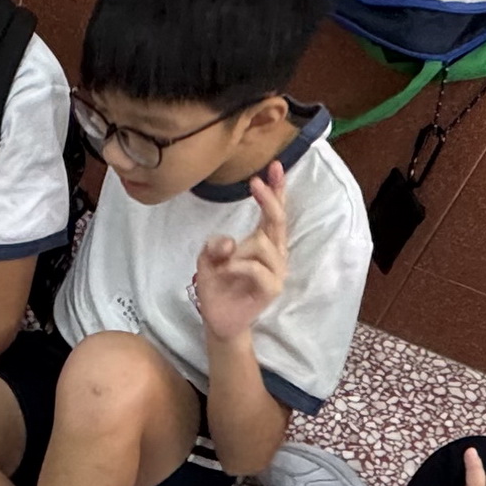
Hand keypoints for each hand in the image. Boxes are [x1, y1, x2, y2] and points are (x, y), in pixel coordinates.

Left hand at [191, 165, 289, 341]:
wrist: (218, 319)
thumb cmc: (217, 285)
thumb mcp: (207, 259)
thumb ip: (215, 244)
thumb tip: (230, 242)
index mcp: (263, 241)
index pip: (274, 212)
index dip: (277, 189)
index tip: (275, 166)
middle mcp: (274, 253)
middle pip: (278, 220)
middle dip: (269, 199)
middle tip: (256, 182)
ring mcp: (276, 271)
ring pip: (263, 244)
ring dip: (239, 250)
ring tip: (225, 263)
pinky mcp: (272, 287)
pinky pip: (256, 268)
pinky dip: (238, 266)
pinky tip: (227, 271)